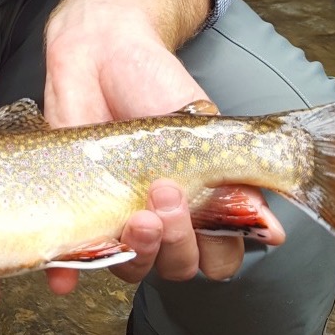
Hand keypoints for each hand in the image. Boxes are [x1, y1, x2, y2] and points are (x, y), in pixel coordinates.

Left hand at [43, 0, 283, 286]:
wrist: (98, 56)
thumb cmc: (154, 86)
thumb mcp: (203, 127)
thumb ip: (234, 175)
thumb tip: (271, 231)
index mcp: (200, 204)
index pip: (217, 256)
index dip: (218, 249)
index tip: (215, 215)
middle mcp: (162, 218)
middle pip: (177, 265)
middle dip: (177, 241)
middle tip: (166, 193)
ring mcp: (117, 219)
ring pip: (133, 267)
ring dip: (138, 253)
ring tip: (135, 215)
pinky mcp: (74, 214)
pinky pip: (70, 259)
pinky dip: (66, 272)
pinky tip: (62, 277)